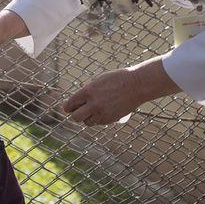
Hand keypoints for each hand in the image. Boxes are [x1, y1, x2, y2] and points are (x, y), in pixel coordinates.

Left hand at [62, 59, 179, 125]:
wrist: (136, 85)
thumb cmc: (116, 80)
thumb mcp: (97, 82)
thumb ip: (86, 93)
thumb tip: (77, 103)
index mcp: (88, 91)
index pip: (70, 104)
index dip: (68, 107)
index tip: (68, 107)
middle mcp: (93, 104)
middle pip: (76, 117)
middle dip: (76, 114)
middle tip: (78, 111)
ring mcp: (103, 113)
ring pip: (87, 122)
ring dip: (88, 118)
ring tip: (93, 111)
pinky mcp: (111, 119)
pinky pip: (99, 123)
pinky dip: (98, 119)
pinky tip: (103, 111)